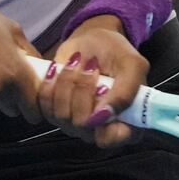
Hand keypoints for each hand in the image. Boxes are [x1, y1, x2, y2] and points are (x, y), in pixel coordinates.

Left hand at [36, 15, 147, 148]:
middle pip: (82, 125)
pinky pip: (45, 105)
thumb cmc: (117, 53)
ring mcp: (75, 123)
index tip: (103, 90)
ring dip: (68, 82)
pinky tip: (60, 68)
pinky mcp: (54, 111)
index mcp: (126, 124)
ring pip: (62, 115)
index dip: (103, 121)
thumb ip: (126, 93)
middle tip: (92, 66)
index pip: (110, 139)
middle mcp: (99, 129)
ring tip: (78, 63)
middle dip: (84, 89)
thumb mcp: (133, 65)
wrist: (92, 40)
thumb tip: (103, 116)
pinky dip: (51, 82)